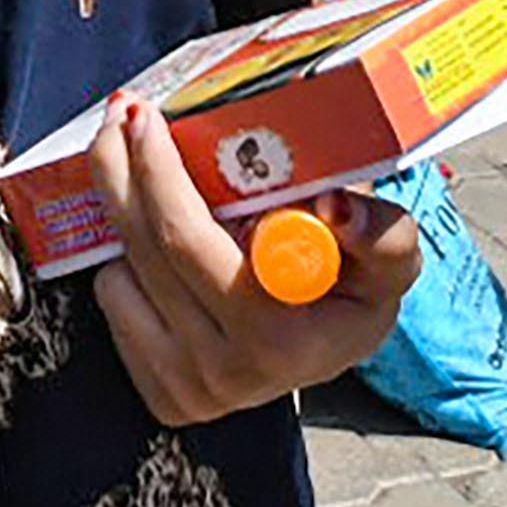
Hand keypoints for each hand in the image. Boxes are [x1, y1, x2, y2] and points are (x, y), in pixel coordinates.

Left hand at [81, 97, 418, 425]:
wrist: (334, 349)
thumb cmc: (356, 292)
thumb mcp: (391, 259)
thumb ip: (380, 232)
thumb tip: (334, 207)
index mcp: (278, 340)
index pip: (189, 242)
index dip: (159, 174)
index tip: (150, 118)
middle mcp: (227, 372)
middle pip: (144, 247)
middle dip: (120, 167)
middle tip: (124, 113)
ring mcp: (190, 388)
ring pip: (119, 270)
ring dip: (121, 211)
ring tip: (141, 169)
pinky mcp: (162, 394)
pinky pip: (114, 301)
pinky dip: (128, 259)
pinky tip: (157, 238)